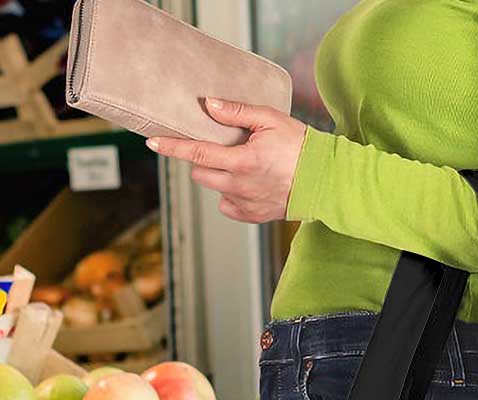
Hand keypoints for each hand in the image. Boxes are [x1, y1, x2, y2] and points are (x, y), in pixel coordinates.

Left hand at [145, 97, 305, 222]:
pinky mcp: (251, 216)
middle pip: (200, 173)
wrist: (324, 181)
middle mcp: (239, 186)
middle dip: (202, 159)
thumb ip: (236, 112)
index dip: (172, 147)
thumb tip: (208, 105)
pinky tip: (248, 183)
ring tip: (241, 164)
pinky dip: (231, 193)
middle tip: (220, 147)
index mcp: (242, 161)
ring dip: (218, 175)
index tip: (153, 143)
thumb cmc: (300, 146)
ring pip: (214, 188)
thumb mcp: (270, 119)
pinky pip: (227, 205)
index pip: (197, 153)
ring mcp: (244, 204)